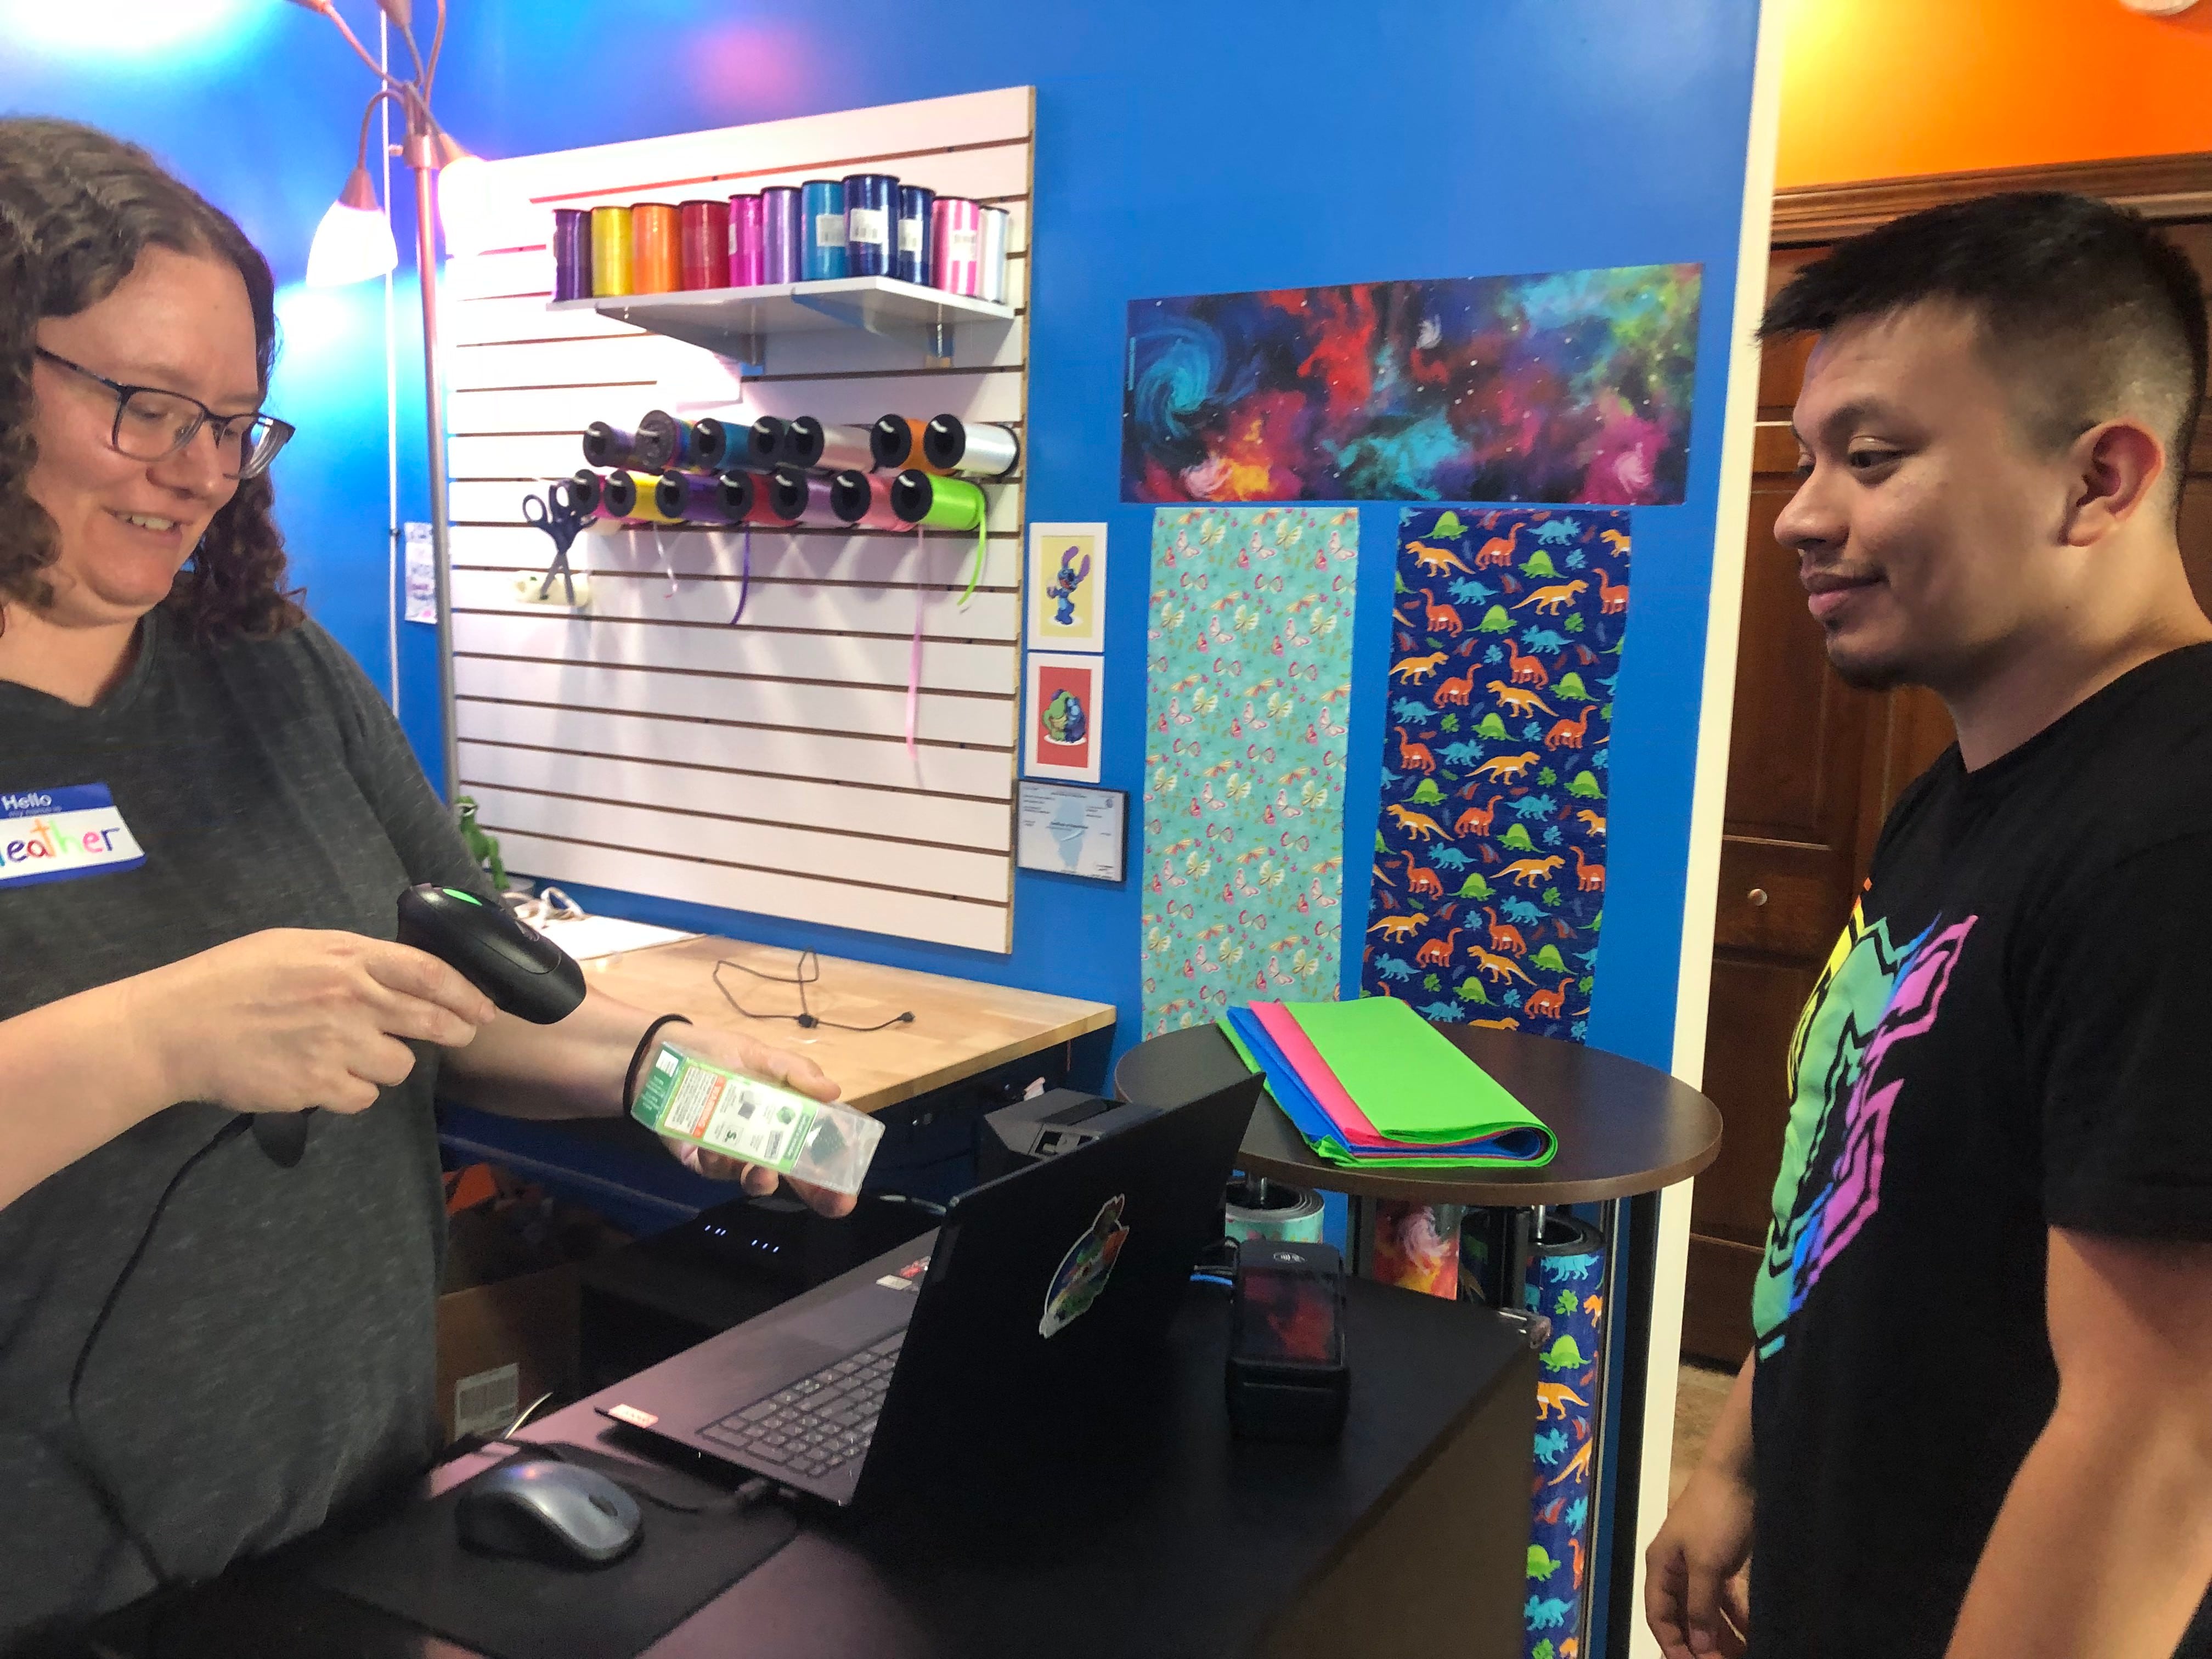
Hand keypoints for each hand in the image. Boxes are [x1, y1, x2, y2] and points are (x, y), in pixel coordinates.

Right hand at [126, 929, 496, 1114]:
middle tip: (461, 1035)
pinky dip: (352, 1092)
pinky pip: (363, 1097)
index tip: (485, 1008)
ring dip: (386, 1064)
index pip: (430, 973)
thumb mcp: (294, 947)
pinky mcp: (319, 1085)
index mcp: (347, 957)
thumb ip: (350, 959)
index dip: (467, 993)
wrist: (175, 1027)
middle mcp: (352, 998)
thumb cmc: (229, 980)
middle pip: (432, 1020)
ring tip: (350, 1055)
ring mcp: (338, 1044)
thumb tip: (396, 974)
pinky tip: (325, 1078)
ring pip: (399, 1066)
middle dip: (455, 1030)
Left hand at [648, 1023, 855, 1217]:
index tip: (846, 1196)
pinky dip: (717, 1160)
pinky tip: (713, 1145)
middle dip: (813, 1194)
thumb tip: (833, 1090)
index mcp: (785, 1120)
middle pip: (794, 1177)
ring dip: (761, 1178)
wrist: (663, 1056)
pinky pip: (714, 1169)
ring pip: (753, 1179)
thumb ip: (795, 1071)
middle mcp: (763, 1144)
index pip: (817, 1154)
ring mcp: (733, 1156)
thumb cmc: (720, 1055)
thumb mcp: (761, 1055)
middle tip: (828, 1201)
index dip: (833, 1178)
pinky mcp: (700, 1160)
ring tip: (761, 1168)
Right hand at [1645, 1464, 1753, 1657]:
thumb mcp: (1706, 1563)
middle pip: (1683, 1618)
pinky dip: (1736, 1616)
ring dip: (1721, 1635)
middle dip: (1701, 1644)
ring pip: (1706, 1612)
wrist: (1738, 1474)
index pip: (1659, 1618)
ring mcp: (1699, 1567)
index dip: (1674, 1646)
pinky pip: (1725, 1599)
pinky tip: (1751, 1630)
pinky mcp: (1721, 1563)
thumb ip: (1700, 1605)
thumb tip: (1698, 1643)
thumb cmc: (1714, 1515)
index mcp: (1661, 1568)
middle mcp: (1676, 1572)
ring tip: (1742, 1653)